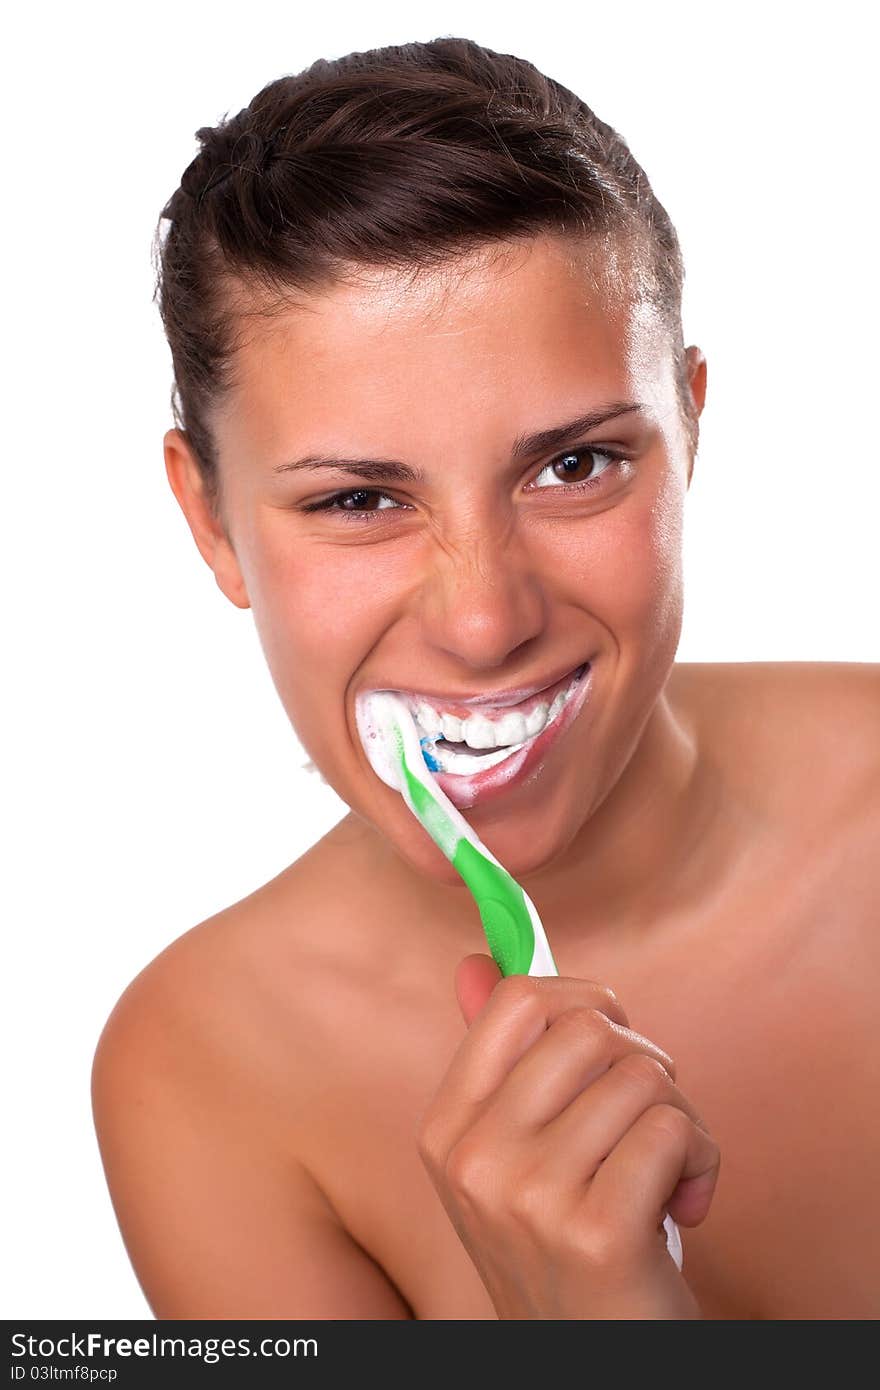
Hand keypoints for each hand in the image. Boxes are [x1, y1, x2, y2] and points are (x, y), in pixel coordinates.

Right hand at [417, 955, 719, 1318]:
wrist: (591, 1361)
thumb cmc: (567, 1242)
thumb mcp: (515, 1153)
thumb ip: (500, 1061)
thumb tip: (473, 960)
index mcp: (449, 1128)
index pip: (518, 1001)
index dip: (586, 999)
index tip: (614, 1036)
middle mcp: (475, 1158)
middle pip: (591, 1030)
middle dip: (646, 1062)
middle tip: (650, 1116)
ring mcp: (529, 1197)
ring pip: (643, 1078)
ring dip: (683, 1119)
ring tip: (668, 1171)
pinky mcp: (594, 1232)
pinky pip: (673, 1131)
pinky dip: (703, 1160)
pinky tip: (686, 1202)